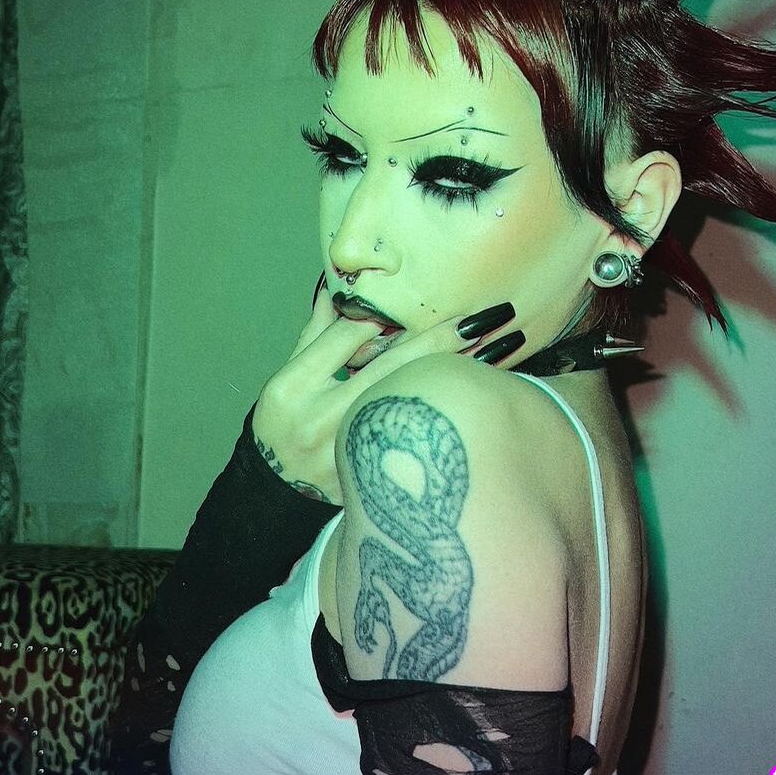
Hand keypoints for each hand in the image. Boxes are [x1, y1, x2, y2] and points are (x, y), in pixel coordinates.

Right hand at [252, 281, 521, 503]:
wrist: (274, 493)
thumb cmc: (285, 422)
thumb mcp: (289, 373)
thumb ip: (319, 329)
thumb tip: (342, 281)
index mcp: (293, 386)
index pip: (347, 336)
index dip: (388, 314)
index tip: (427, 294)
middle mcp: (319, 420)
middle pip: (389, 370)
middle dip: (439, 341)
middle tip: (482, 318)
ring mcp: (347, 454)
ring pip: (410, 405)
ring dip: (455, 376)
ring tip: (501, 348)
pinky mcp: (371, 479)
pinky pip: (418, 440)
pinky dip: (448, 415)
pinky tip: (482, 397)